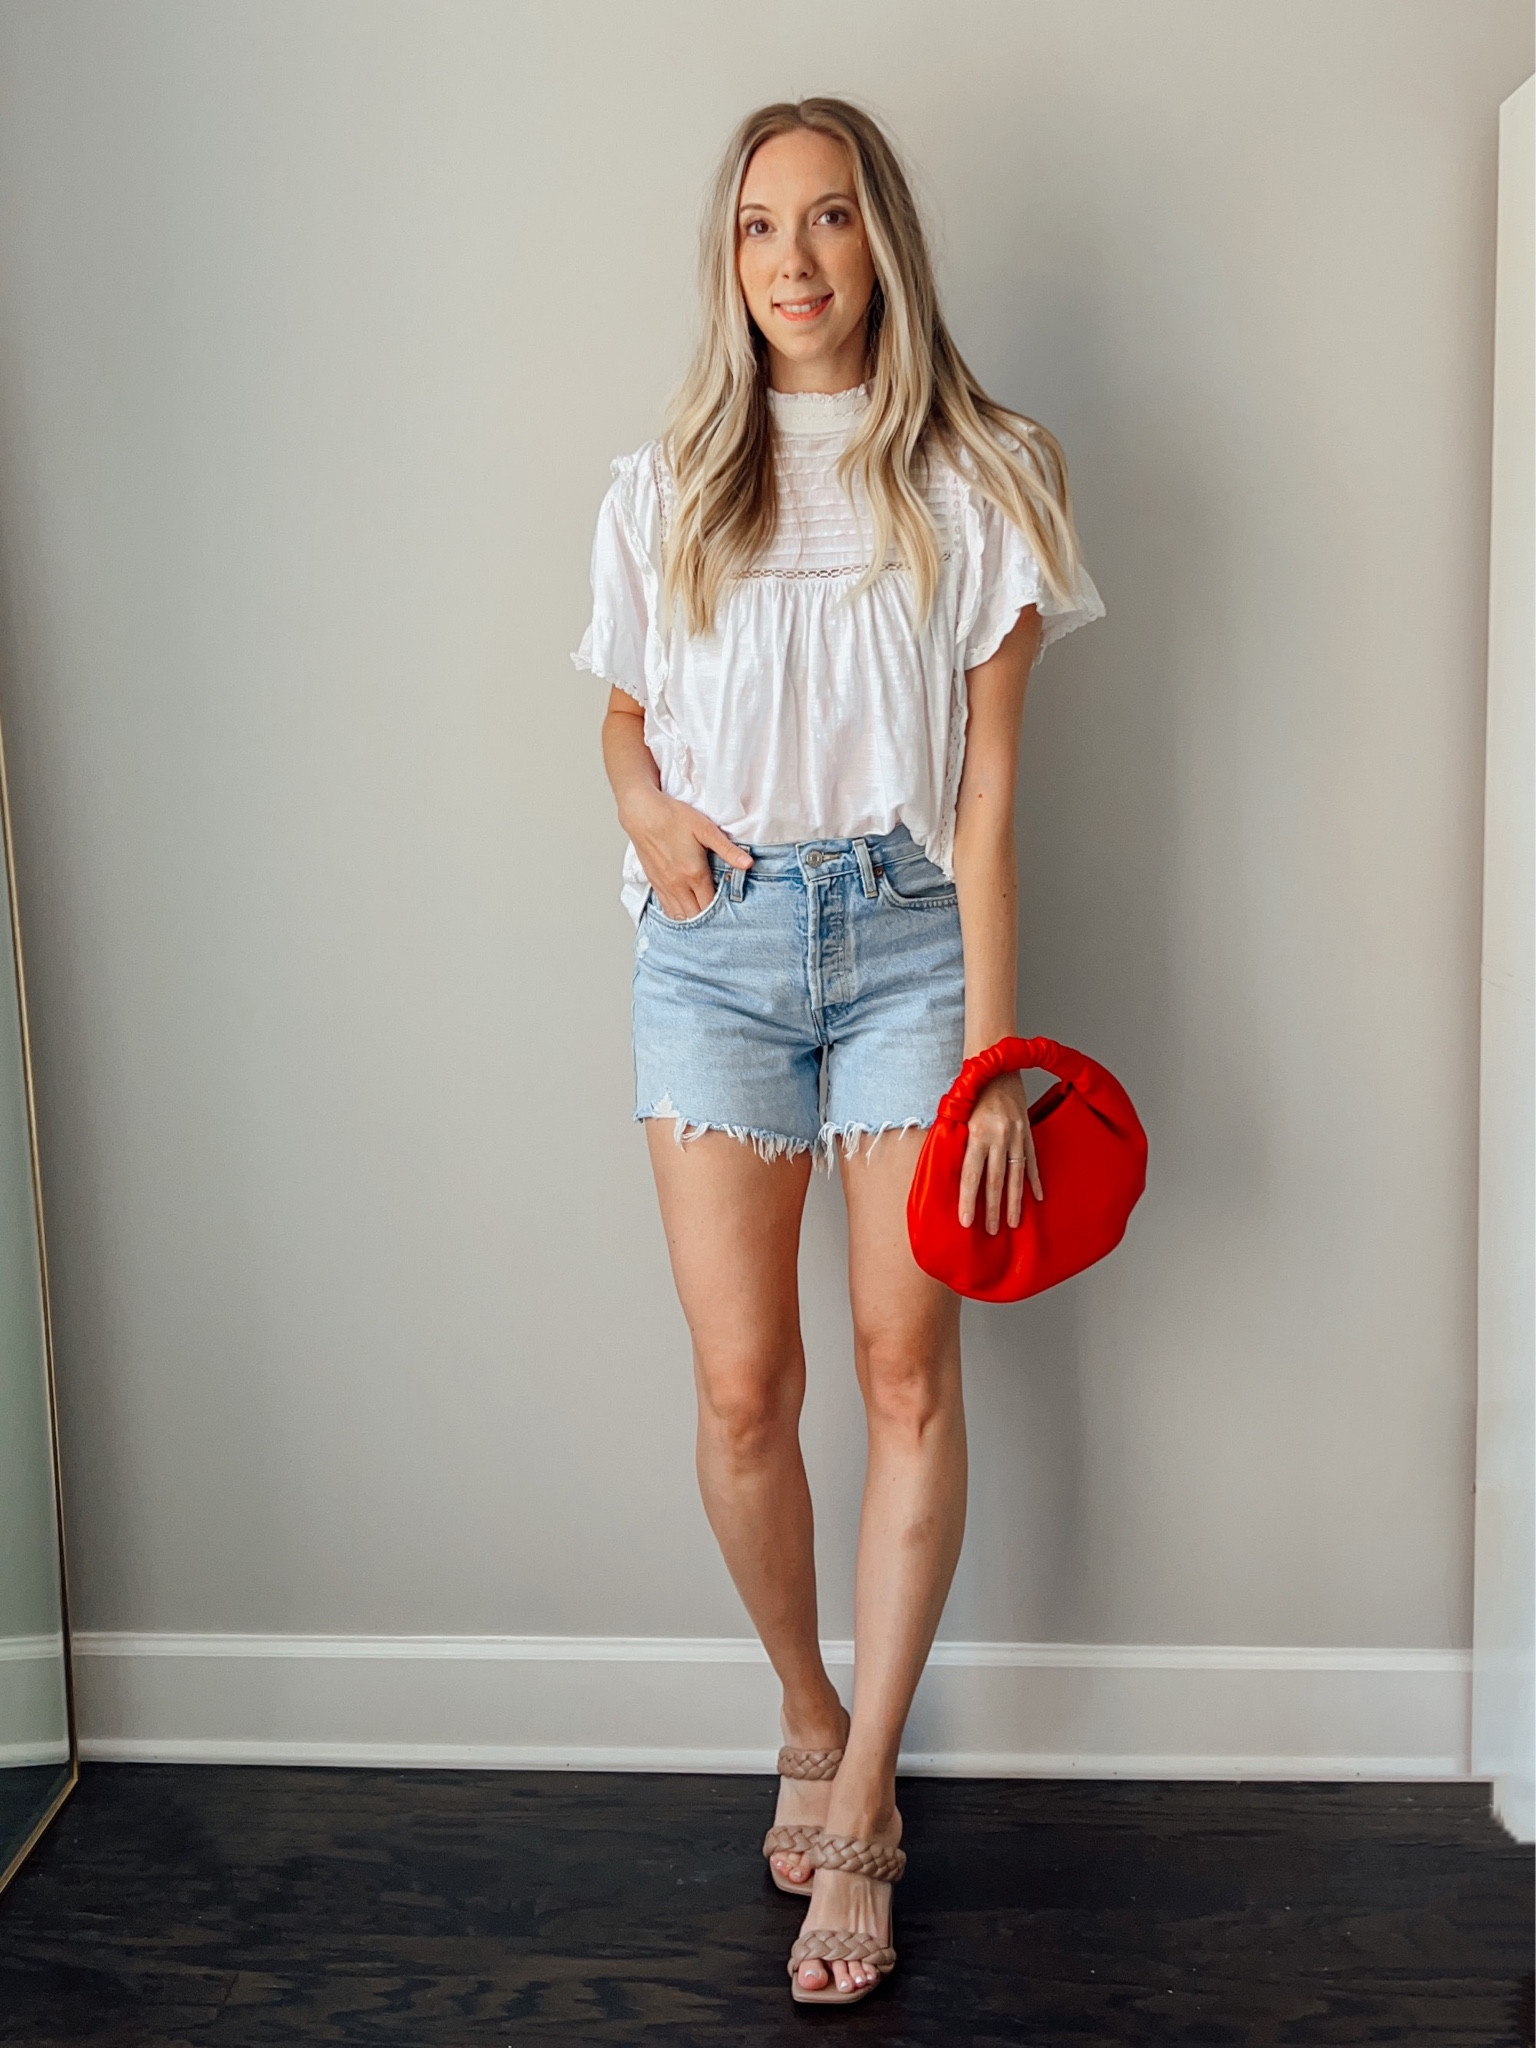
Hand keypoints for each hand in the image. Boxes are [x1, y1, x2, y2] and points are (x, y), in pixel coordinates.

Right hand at [621, 784, 751, 920]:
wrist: (642, 813)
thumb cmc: (673, 817)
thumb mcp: (706, 829)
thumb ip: (728, 850)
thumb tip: (748, 864)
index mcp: (694, 874)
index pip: (711, 905)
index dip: (723, 911)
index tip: (732, 911)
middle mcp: (678, 884)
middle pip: (696, 915)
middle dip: (709, 919)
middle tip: (721, 916)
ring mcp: (664, 886)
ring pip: (680, 916)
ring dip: (693, 919)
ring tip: (705, 917)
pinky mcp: (654, 883)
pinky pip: (667, 909)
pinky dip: (678, 914)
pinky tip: (686, 911)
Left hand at [959, 1072, 1042, 1232]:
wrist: (996, 1063)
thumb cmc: (971, 1089)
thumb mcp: (958, 1113)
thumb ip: (956, 1141)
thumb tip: (948, 1172)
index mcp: (977, 1132)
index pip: (971, 1174)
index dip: (968, 1200)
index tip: (966, 1222)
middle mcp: (999, 1135)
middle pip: (995, 1180)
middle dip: (993, 1208)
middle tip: (992, 1231)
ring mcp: (1016, 1134)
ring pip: (1016, 1175)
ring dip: (1015, 1201)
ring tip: (1013, 1223)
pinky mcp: (1027, 1130)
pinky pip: (1032, 1160)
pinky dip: (1034, 1180)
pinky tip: (1037, 1198)